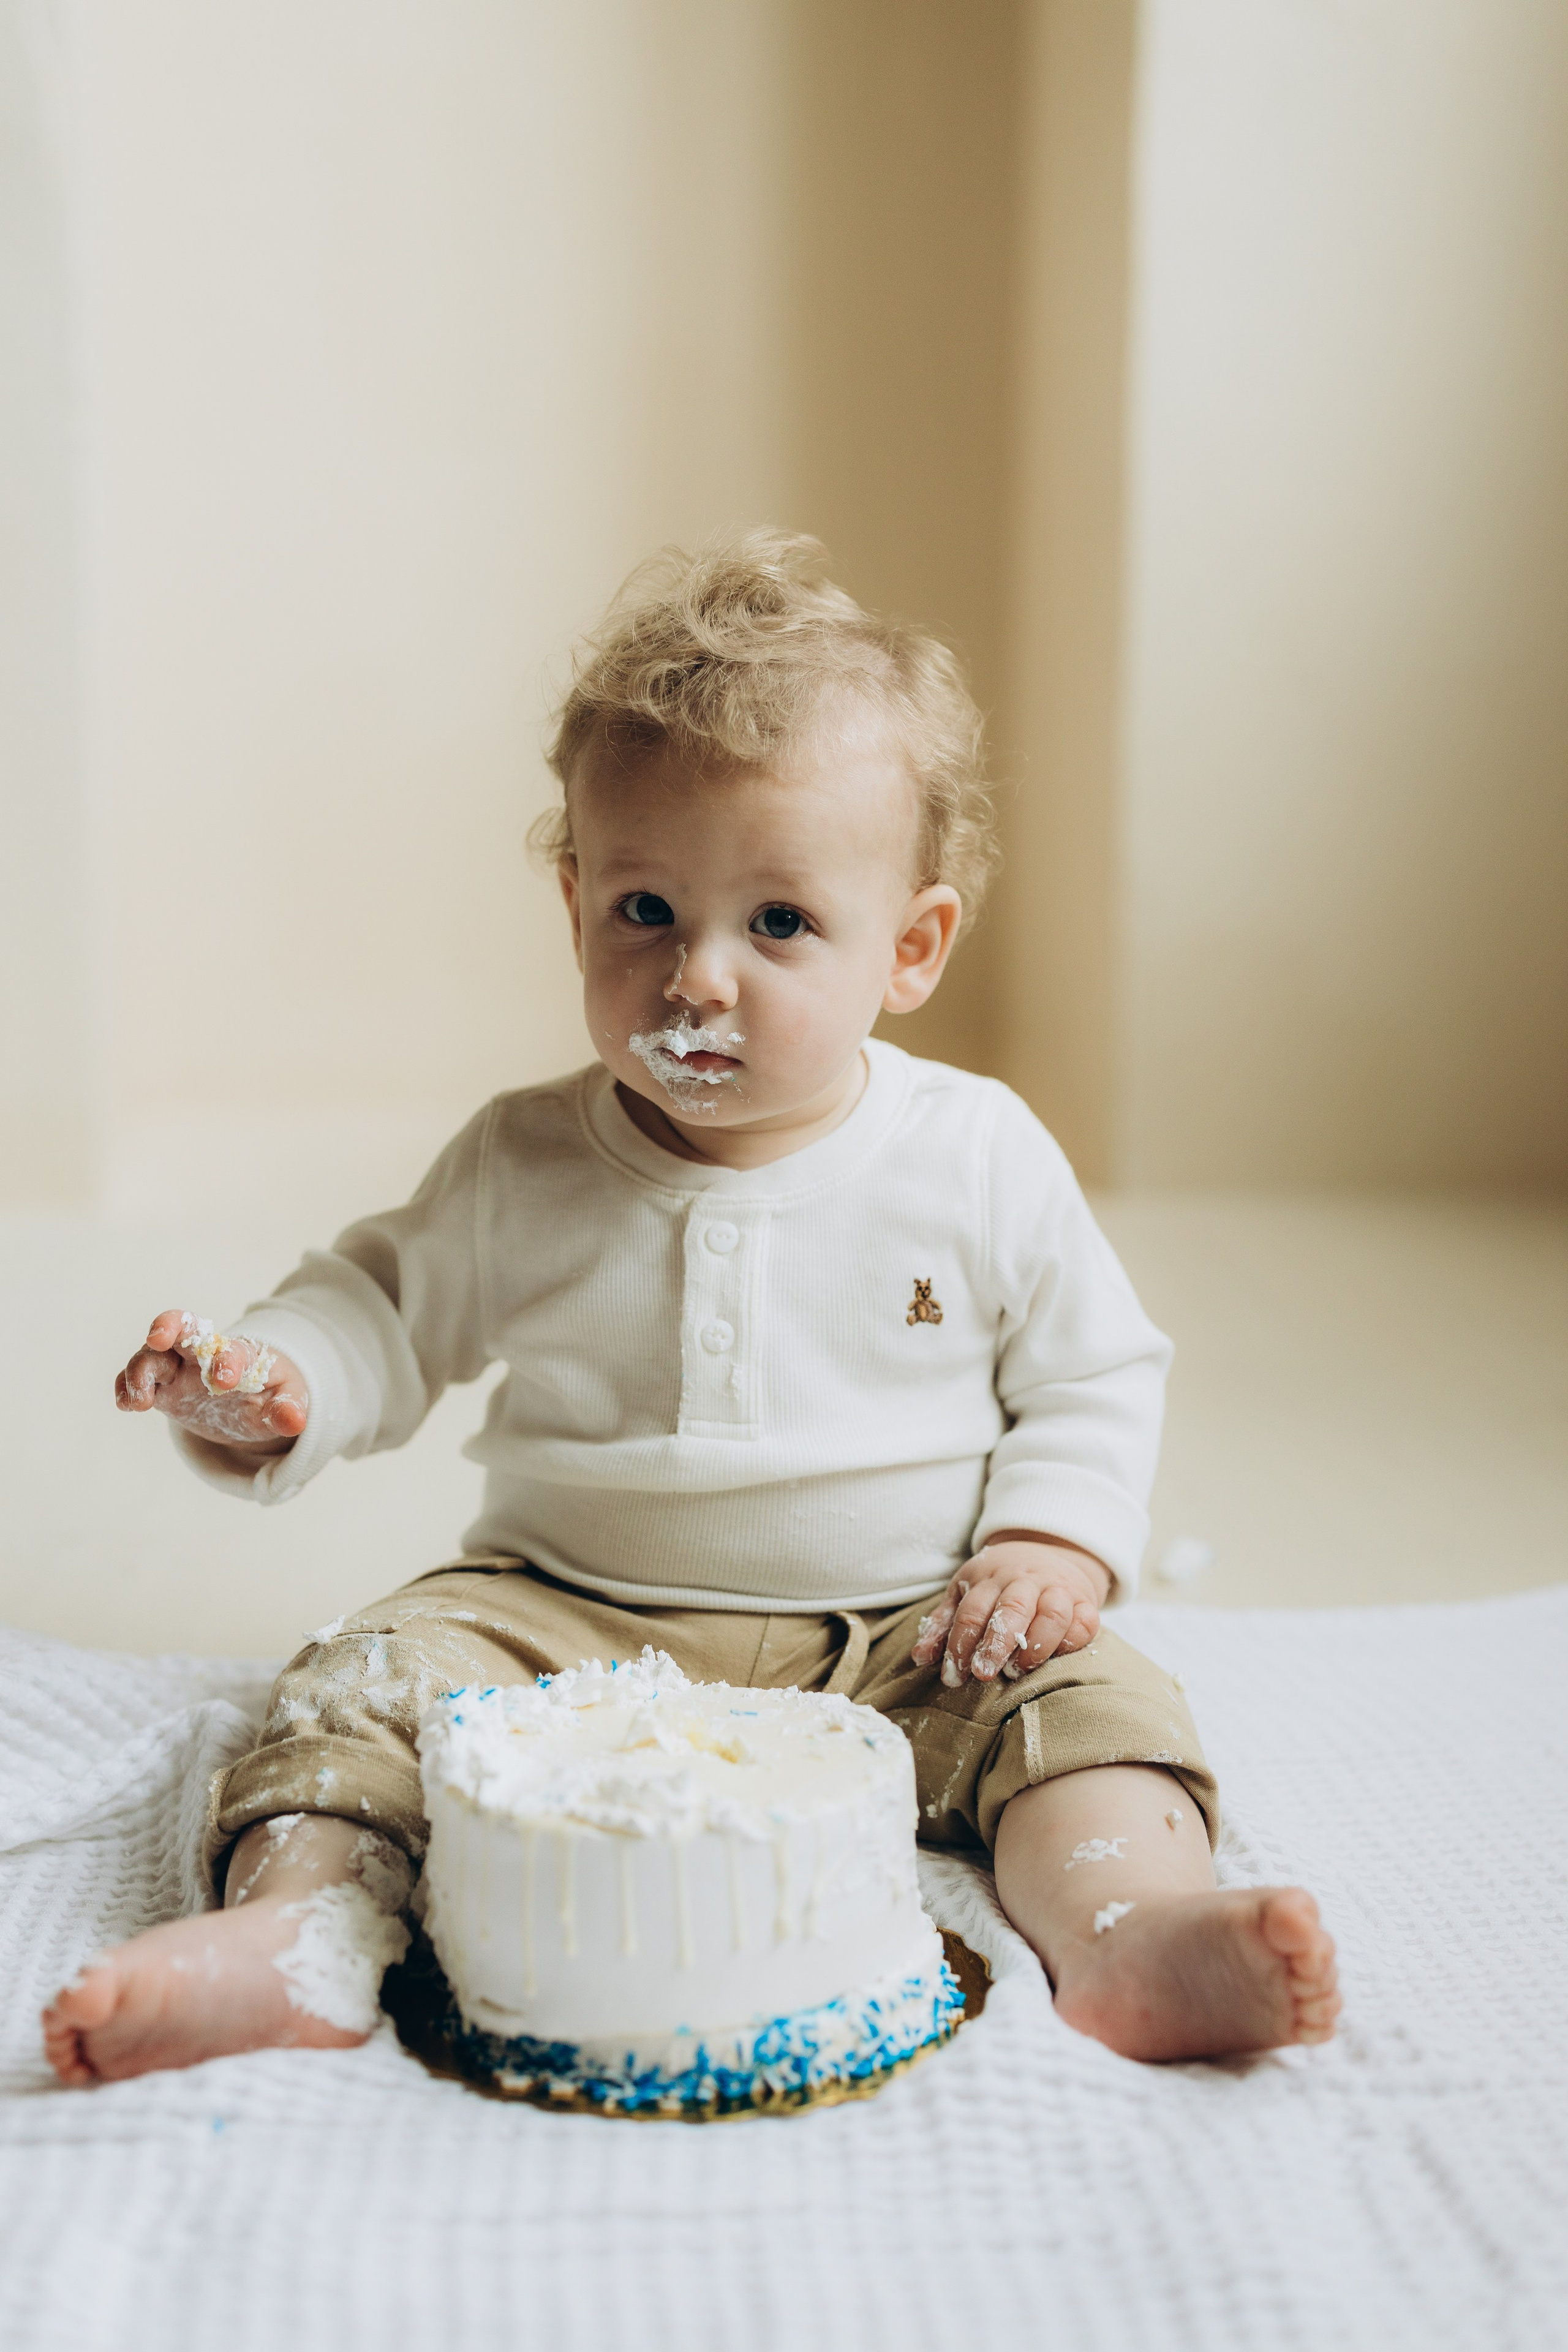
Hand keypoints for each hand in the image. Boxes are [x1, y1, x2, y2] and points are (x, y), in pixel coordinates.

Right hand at [115, 1309, 308, 1451]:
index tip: (224, 1382)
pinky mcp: (161, 1385)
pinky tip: (126, 1404)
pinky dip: (126, 1386)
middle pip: (183, 1326)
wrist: (251, 1398)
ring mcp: (178, 1368)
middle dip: (171, 1325)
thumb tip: (296, 1421)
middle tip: (159, 1337)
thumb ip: (286, 1410)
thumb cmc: (272, 1394)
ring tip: (140, 1402)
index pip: (231, 1350)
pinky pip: (136, 1379)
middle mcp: (204, 1354)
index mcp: (240, 1354)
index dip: (226, 1362)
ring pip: (152, 1356)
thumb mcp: (285, 1403)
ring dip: (140, 1372)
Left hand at [911, 1534, 1109, 1685]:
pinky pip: (1085, 1622)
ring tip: (1018, 1671)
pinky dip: (1072, 1642)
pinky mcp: (1086, 1602)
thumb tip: (920, 1658)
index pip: (972, 1610)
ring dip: (1035, 1646)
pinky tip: (1055, 1659)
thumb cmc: (998, 1583)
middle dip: (996, 1644)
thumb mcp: (965, 1593)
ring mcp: (1058, 1589)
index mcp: (989, 1576)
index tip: (953, 1676)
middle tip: (983, 1674)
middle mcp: (1025, 1580)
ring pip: (1052, 1613)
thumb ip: (943, 1624)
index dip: (961, 1644)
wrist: (1047, 1552)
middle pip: (1012, 1609)